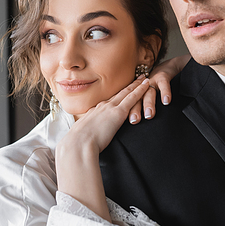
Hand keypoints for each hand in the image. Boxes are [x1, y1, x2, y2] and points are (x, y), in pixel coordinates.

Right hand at [55, 78, 150, 220]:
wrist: (77, 146)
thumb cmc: (76, 148)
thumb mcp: (81, 141)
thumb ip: (86, 141)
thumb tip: (84, 147)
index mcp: (92, 114)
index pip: (107, 102)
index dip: (115, 96)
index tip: (120, 91)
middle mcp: (101, 107)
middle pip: (117, 94)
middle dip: (127, 85)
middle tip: (136, 77)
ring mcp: (109, 108)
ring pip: (126, 92)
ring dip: (136, 84)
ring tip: (144, 78)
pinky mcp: (118, 112)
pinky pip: (132, 97)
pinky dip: (140, 89)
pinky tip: (147, 84)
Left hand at [128, 55, 190, 123]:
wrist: (170, 67)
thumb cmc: (157, 87)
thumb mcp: (148, 97)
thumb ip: (143, 109)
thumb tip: (137, 125)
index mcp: (137, 94)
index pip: (129, 104)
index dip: (126, 114)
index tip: (124, 125)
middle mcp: (143, 88)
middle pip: (137, 99)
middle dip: (135, 109)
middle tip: (134, 121)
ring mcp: (152, 81)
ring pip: (149, 93)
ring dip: (149, 103)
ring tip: (149, 115)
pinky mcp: (163, 76)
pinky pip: (164, 84)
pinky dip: (165, 92)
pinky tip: (166, 101)